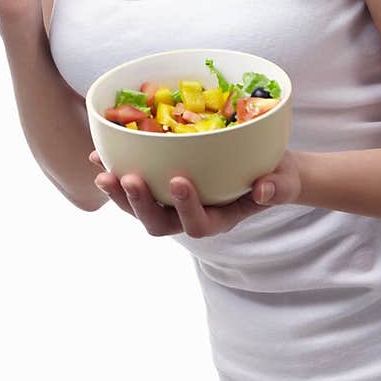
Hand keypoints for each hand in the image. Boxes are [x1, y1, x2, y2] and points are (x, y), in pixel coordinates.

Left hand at [88, 149, 302, 237]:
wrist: (264, 168)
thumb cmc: (275, 175)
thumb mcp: (284, 180)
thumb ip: (278, 186)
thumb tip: (264, 189)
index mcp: (219, 219)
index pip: (199, 224)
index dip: (186, 207)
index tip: (179, 180)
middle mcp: (190, 216)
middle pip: (159, 223)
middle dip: (141, 204)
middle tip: (129, 178)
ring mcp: (171, 204)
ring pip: (139, 208)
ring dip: (118, 193)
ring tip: (103, 172)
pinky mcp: (159, 186)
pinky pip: (131, 185)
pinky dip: (113, 171)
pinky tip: (96, 156)